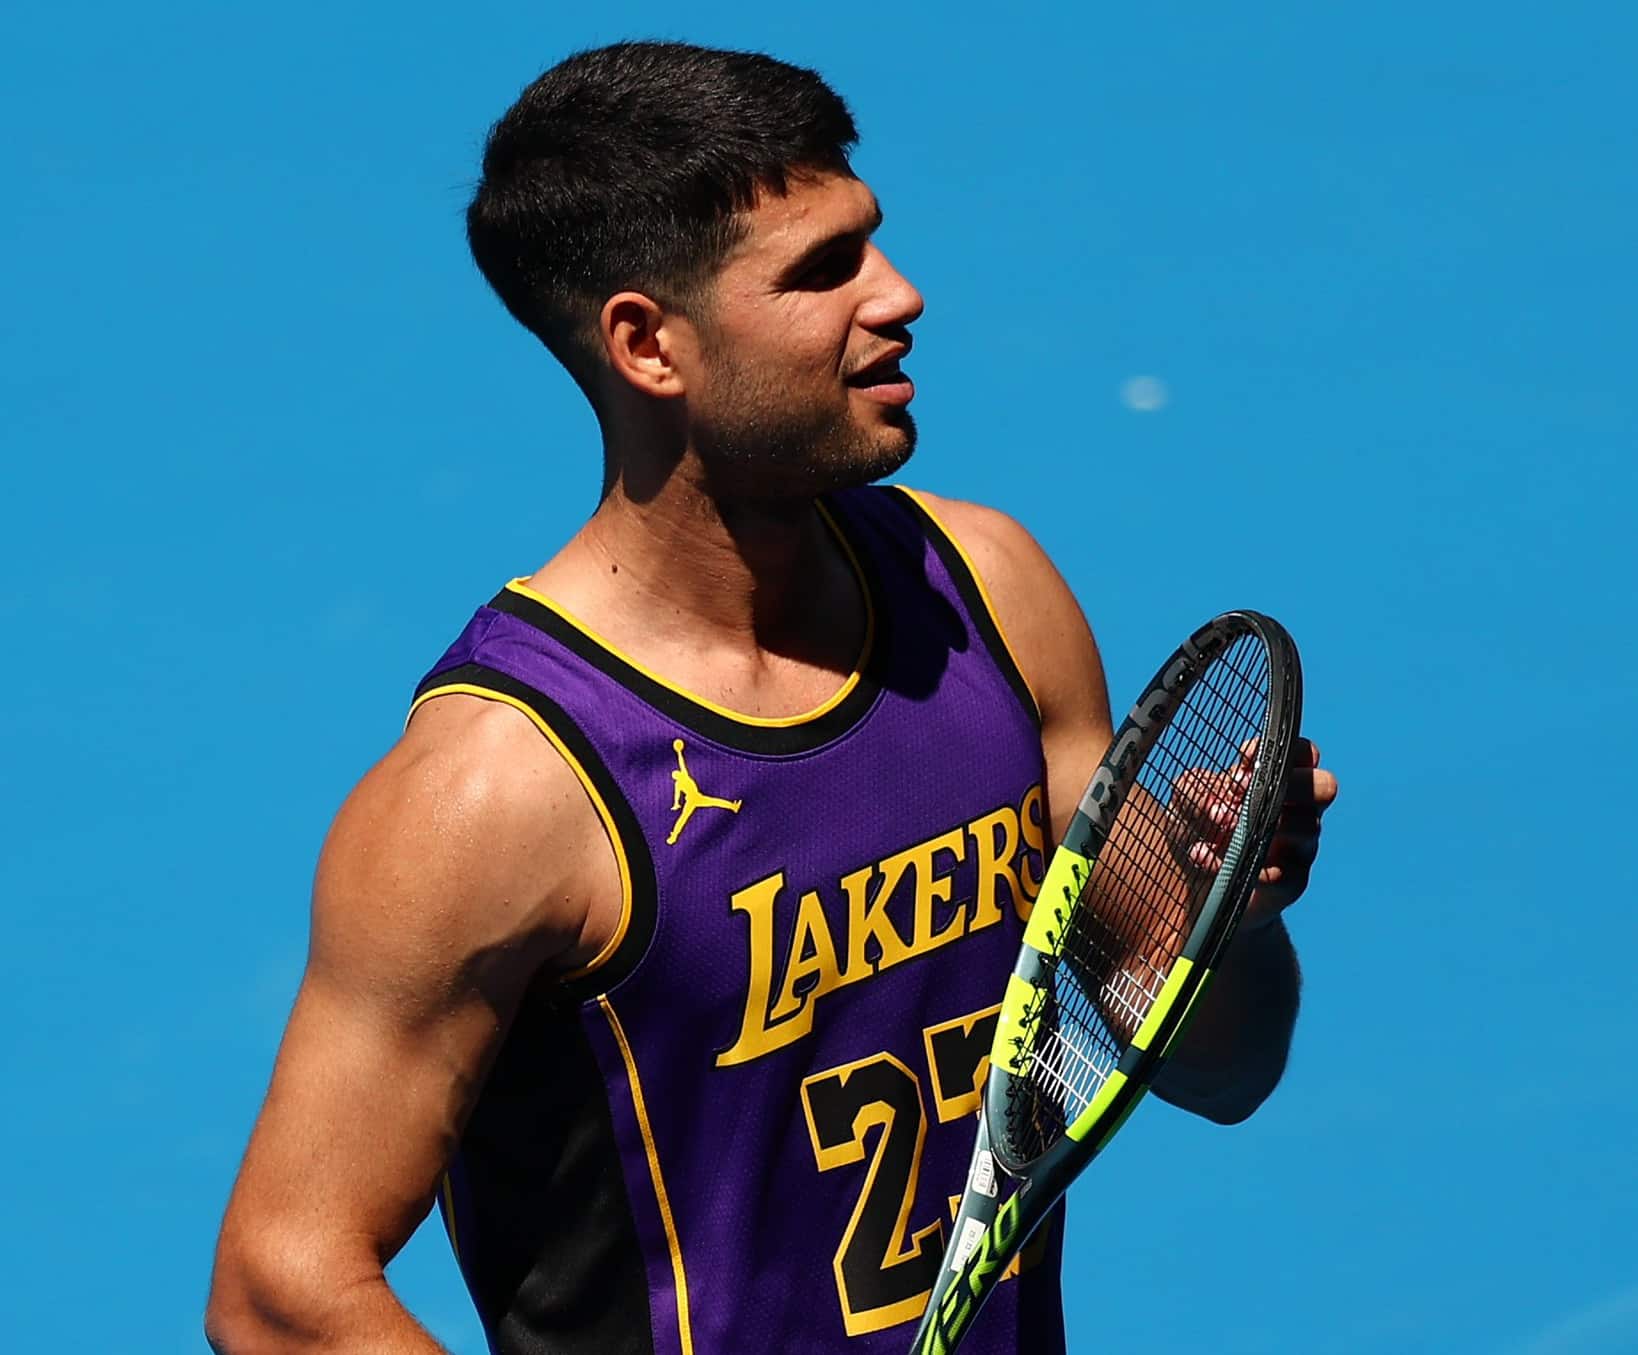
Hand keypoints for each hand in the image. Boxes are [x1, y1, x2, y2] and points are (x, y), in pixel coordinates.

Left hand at [1167, 737, 1337, 930]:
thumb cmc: (1198, 830)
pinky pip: (1278, 872)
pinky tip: (1204, 856)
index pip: (1304, 753)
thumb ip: (1195, 788)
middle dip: (1292, 785)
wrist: (1193, 885)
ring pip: (1307, 827)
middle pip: (1325, 786)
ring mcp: (1300, 847)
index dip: (1283, 751)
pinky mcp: (1290, 883)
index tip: (1245, 764)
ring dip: (1258, 824)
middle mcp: (1299, 810)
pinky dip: (1237, 864)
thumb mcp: (1185, 801)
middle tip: (1245, 794)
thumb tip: (1217, 803)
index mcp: (1280, 780)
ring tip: (1217, 825)